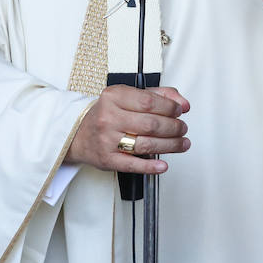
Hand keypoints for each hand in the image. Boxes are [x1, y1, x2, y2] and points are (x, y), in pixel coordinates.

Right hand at [66, 85, 190, 173]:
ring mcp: (107, 139)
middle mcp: (108, 117)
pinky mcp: (107, 159)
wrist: (78, 133)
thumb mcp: (128, 96)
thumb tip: (183, 103)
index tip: (180, 111)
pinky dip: (150, 166)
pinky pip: (132, 165)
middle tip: (182, 128)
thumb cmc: (107, 114)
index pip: (149, 101)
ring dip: (170, 145)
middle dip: (173, 127)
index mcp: (114, 96)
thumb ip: (158, 95)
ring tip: (181, 143)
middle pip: (150, 124)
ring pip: (146, 144)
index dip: (170, 107)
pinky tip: (163, 164)